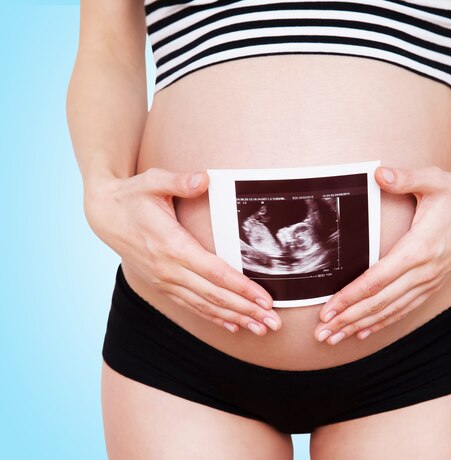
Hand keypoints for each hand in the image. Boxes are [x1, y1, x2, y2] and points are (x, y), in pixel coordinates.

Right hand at [83, 167, 281, 335]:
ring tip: (261, 329)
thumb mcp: (153, 181)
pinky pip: (191, 306)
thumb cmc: (134, 196)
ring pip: (205, 306)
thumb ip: (179, 181)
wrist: (104, 214)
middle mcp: (169, 269)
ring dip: (235, 318)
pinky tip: (233, 325)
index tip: (265, 300)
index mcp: (172, 246)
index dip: (242, 288)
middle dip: (247, 310)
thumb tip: (203, 179)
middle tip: (274, 323)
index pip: (215, 273)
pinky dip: (214, 317)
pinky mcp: (162, 285)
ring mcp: (164, 281)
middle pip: (215, 296)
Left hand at [313, 165, 450, 344]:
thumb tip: (379, 173)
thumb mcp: (433, 179)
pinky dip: (382, 322)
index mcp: (419, 248)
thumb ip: (405, 178)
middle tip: (321, 333)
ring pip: (390, 311)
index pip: (378, 279)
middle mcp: (424, 270)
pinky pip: (404, 309)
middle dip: (348, 319)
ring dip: (360, 326)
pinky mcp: (432, 283)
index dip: (351, 296)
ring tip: (334, 338)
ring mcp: (429, 280)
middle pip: (380, 302)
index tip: (328, 309)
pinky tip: (363, 333)